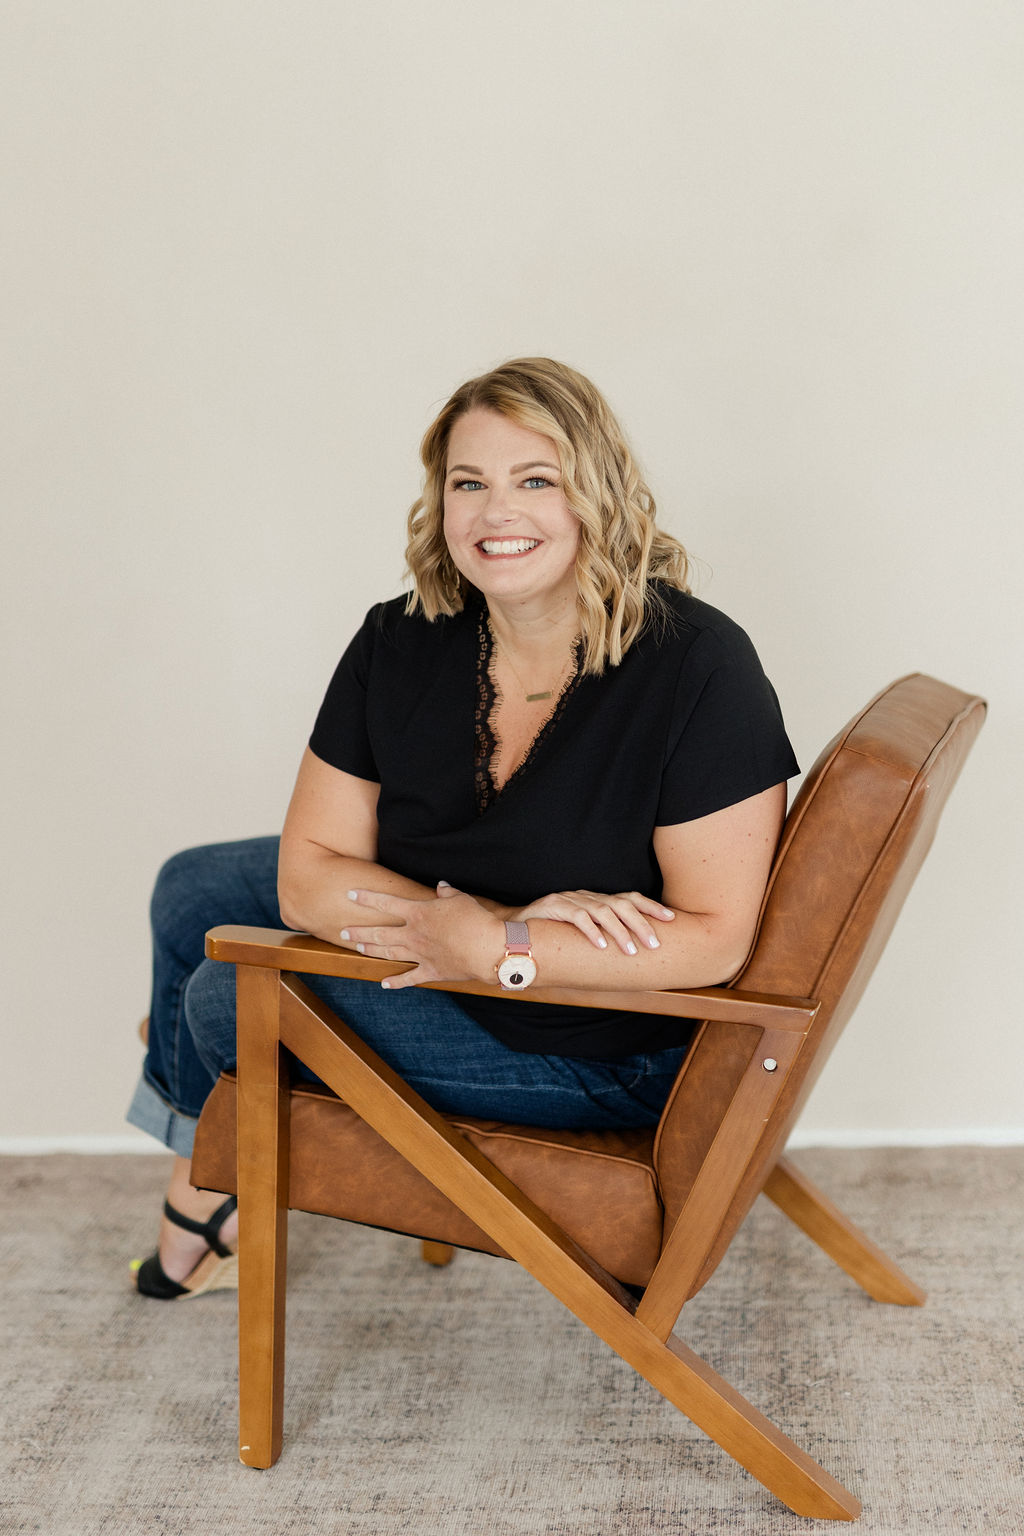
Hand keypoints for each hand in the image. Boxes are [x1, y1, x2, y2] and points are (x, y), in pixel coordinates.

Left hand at [340, 882, 502, 990]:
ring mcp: (420, 955)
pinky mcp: (430, 971)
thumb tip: (440, 887)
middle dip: (359, 931)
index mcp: (419, 913)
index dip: (367, 897)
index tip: (350, 894)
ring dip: (372, 950)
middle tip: (342, 931)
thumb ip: (447, 892)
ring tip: (357, 948)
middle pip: (380, 932)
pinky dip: (396, 982)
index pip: (387, 902)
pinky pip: (409, 978)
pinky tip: (384, 984)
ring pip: (389, 953)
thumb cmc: (475, 919)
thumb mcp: (460, 899)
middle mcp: (413, 934)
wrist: (487, 948)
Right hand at [514, 890, 674, 954]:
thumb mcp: (582, 932)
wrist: (513, 929)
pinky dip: (591, 932)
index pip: (628, 898)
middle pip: (619, 904)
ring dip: (618, 931)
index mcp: (594, 899)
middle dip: (641, 923)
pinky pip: (576, 918)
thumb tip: (633, 949)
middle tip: (655, 943)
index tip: (671, 918)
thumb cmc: (551, 933)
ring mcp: (568, 900)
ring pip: (601, 911)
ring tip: (631, 950)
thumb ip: (603, 934)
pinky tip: (601, 946)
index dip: (650, 906)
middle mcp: (585, 896)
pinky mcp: (552, 907)